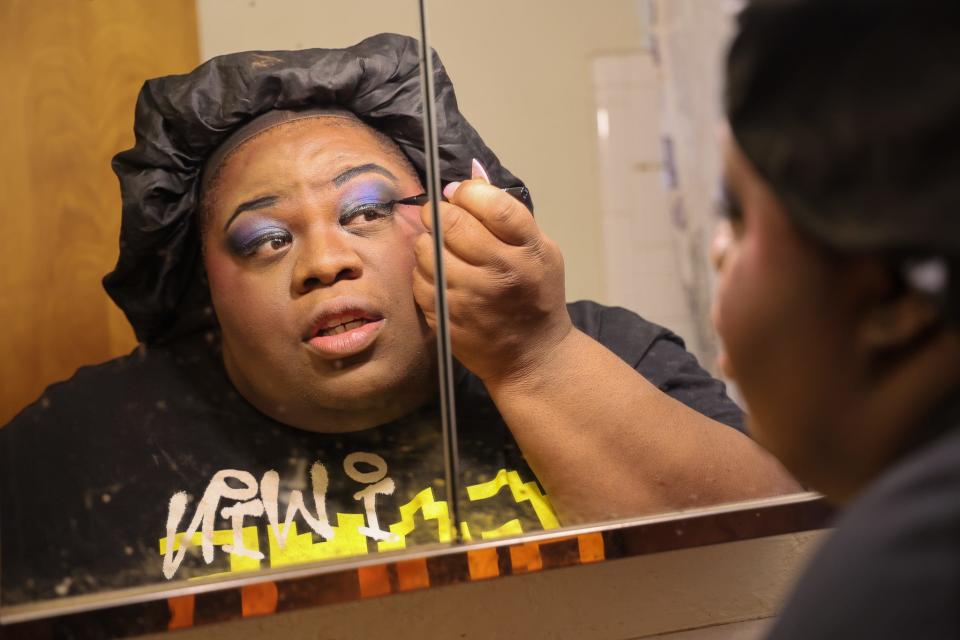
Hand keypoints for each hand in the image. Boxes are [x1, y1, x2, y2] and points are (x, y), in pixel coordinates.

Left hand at [412, 160, 572, 385]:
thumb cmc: (536, 298)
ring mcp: (470, 297)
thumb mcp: (540, 250)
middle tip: (441, 215)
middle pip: (451, 222)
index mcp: (529, 250)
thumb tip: (470, 176)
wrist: (532, 356)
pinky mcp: (447, 316)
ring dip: (429, 242)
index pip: (492, 203)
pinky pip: (419, 278)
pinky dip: (424, 272)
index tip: (462, 194)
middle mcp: (500, 272)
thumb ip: (508, 214)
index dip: (468, 191)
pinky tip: (440, 276)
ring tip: (442, 249)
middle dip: (439, 211)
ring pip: (427, 248)